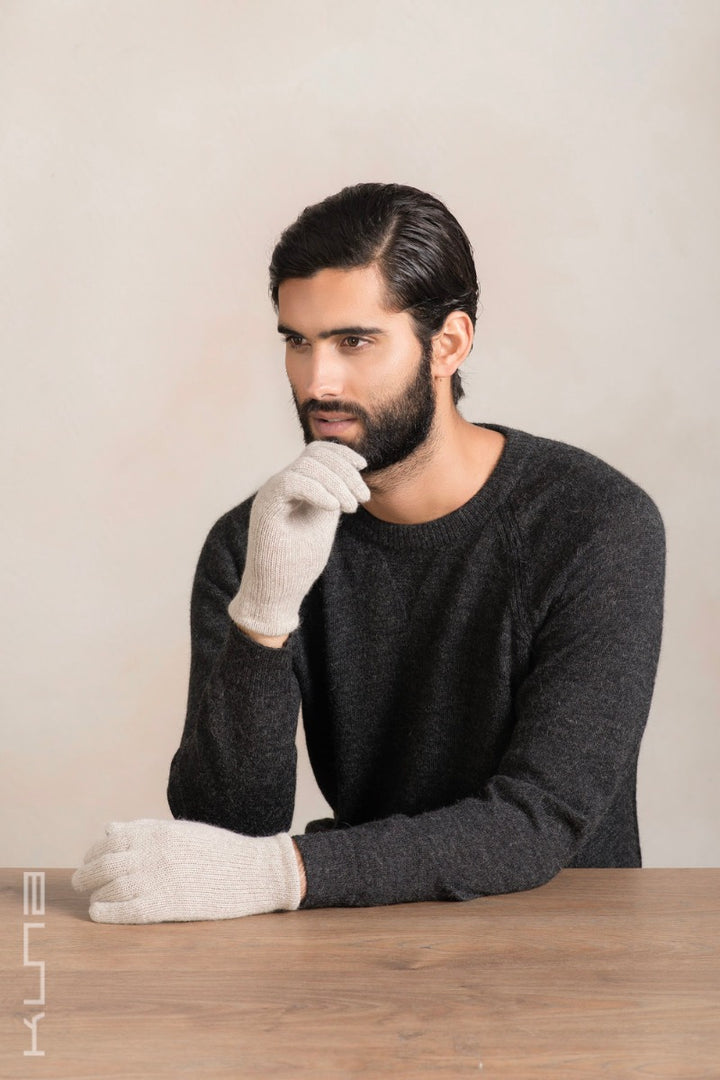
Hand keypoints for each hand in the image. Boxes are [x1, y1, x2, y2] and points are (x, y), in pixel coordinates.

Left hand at [71, 818, 301, 923]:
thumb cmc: (219, 850)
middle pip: (105, 864)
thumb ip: (145, 831)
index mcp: (159, 832)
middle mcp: (153, 853)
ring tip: (92, 898)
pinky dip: (106, 911)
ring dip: (95, 893)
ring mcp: (158, 879)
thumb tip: (110, 829)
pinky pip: (125, 910)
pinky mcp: (167, 905)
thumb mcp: (182, 830)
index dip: (95, 851)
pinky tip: (99, 912)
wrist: (253, 871)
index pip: (111, 839)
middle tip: (79, 882)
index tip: (90, 860)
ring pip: (111, 887)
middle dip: (87, 874)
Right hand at [228, 441, 369, 636]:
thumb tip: (350, 474)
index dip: (342, 453)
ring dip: (336, 483)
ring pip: (306, 466)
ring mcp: (271, 494)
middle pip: (315, 454)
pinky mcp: (265, 507)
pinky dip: (318, 491)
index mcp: (295, 486)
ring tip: (350, 509)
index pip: (317, 452)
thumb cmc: (299, 562)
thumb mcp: (324, 520)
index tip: (364, 467)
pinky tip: (334, 508)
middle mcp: (280, 484)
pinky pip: (292, 481)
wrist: (278, 592)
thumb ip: (333, 495)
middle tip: (362, 498)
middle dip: (345, 472)